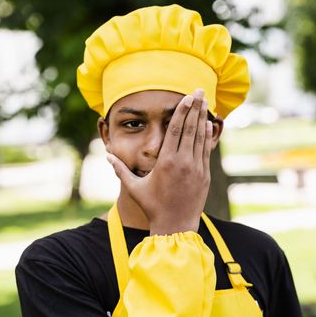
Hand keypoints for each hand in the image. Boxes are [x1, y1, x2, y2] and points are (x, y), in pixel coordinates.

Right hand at [107, 89, 212, 234]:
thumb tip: (107, 157)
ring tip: (205, 102)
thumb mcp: (134, 189)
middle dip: (195, 108)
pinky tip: (208, 124)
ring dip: (203, 118)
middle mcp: (183, 162)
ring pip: (200, 137)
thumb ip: (121, 171)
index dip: (182, 111)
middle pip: (190, 128)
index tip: (187, 97)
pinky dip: (207, 136)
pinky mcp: (204, 175)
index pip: (175, 130)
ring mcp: (196, 169)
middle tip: (200, 90)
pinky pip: (206, 150)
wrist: (175, 226)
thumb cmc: (153, 207)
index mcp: (166, 162)